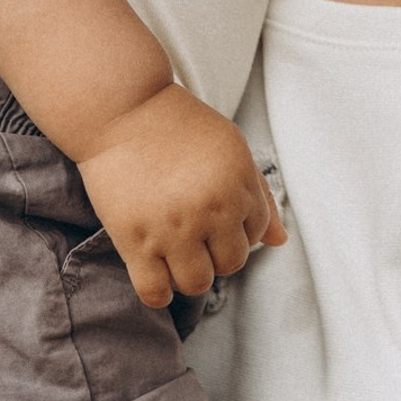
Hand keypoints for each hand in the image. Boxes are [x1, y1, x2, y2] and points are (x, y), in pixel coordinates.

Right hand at [76, 85, 284, 308]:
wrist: (121, 109)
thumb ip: (258, 193)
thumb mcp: (231, 147)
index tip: (215, 218)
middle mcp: (211, 208)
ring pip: (197, 283)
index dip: (237, 229)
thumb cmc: (178, 125)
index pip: (255, 234)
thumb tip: (279, 240)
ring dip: (190, 274)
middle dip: (217, 253)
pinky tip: (154, 271)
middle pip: (230, 264)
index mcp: (238, 183)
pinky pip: (155, 292)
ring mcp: (173, 228)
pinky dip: (158, 292)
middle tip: (194, 235)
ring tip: (175, 252)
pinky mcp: (135, 240)